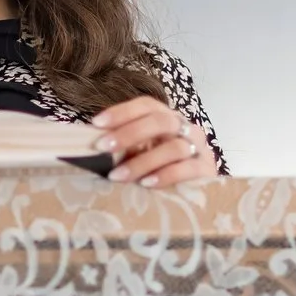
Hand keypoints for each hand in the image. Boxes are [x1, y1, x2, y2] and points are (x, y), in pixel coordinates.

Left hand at [93, 96, 216, 185]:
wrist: (199, 190)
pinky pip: (186, 170)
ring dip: (141, 162)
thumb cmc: (162, 169)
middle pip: (160, 122)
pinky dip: (165, 176)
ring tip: (117, 176)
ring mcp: (198, 148)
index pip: (147, 106)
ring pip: (173, 148)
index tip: (96, 123)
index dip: (122, 112)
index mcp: (168, 118)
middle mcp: (185, 128)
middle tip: (102, 147)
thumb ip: (124, 147)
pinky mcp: (206, 170)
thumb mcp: (143, 152)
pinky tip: (146, 184)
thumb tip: (88, 144)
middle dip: (129, 133)